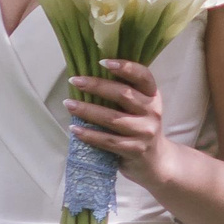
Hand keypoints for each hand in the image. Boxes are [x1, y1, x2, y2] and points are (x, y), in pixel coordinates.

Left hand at [64, 57, 173, 187]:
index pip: (143, 76)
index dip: (125, 67)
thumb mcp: (139, 107)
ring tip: (68, 104)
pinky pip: (108, 141)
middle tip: (75, 80)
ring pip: (112, 118)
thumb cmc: (139, 127)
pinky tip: (74, 129)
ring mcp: (145, 132)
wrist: (155, 161)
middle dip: (96, 86)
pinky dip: (89, 135)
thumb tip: (89, 75)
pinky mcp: (135, 150)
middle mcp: (152, 111)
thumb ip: (124, 93)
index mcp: (153, 95)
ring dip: (87, 110)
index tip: (102, 62)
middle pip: (123, 94)